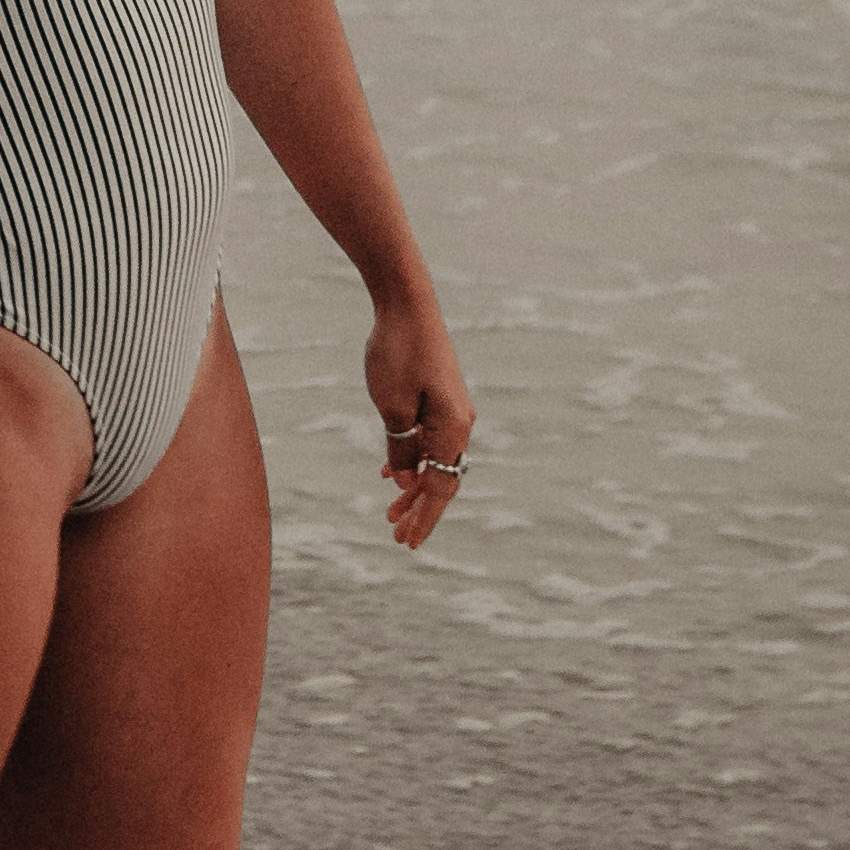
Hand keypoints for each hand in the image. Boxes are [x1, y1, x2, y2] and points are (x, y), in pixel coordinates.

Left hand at [366, 299, 474, 551]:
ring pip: (434, 460)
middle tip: (396, 536)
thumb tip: (407, 482)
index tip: (408, 543)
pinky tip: (390, 474)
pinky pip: (428, 440)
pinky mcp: (439, 399)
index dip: (424, 518)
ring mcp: (451, 411)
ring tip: (390, 512)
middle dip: (419, 510)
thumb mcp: (391, 407)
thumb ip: (401, 448)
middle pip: (442, 478)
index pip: (440, 487)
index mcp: (453, 428)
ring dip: (414, 487)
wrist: (406, 305)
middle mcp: (459, 423)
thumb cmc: (396, 353)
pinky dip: (411, 460)